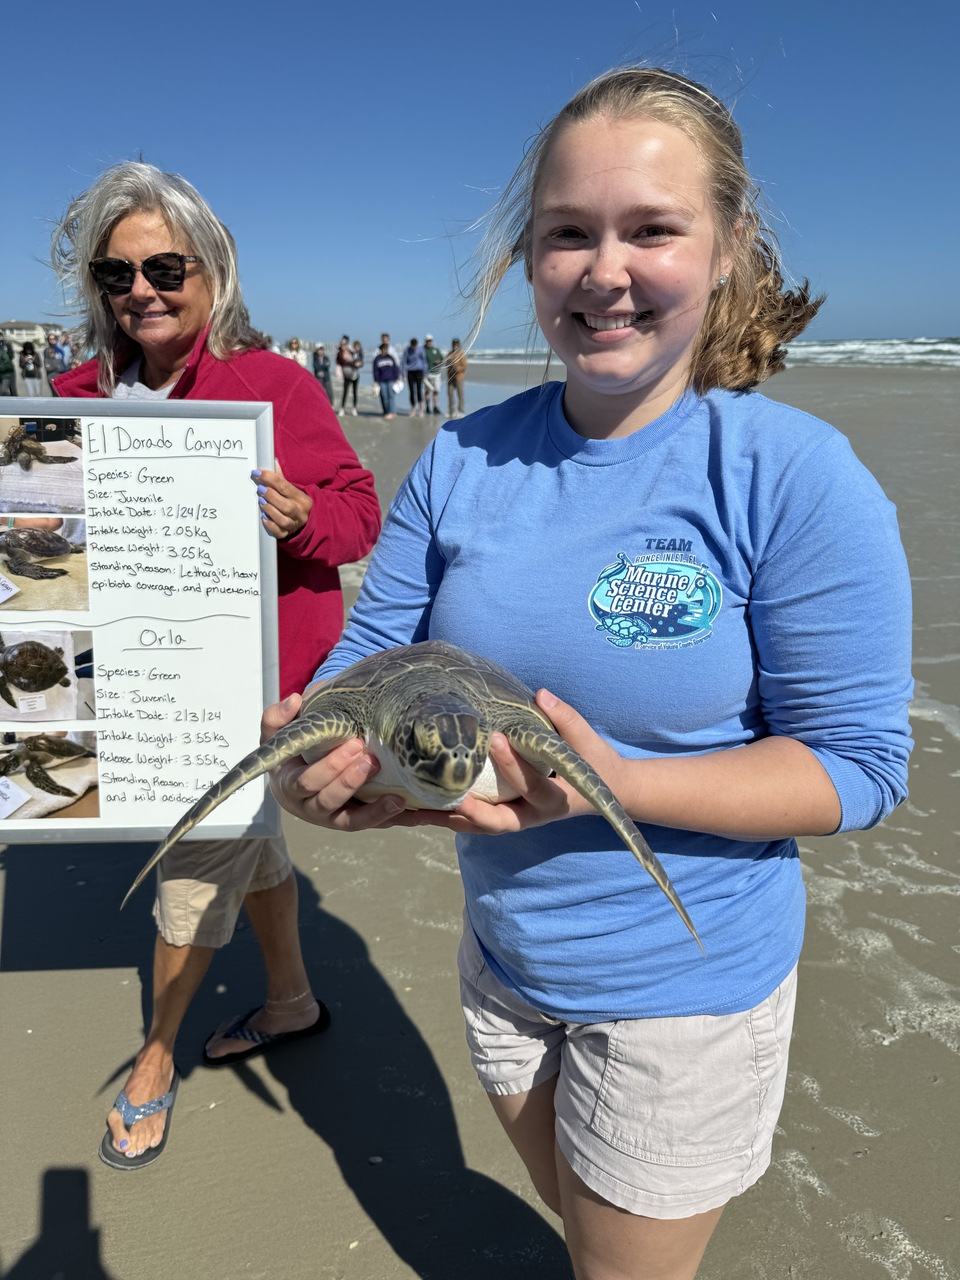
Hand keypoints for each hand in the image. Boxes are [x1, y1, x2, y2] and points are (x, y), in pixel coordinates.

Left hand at [252, 462, 312, 539]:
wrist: (304, 521)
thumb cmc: (293, 502)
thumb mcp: (291, 490)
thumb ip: (280, 478)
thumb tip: (272, 462)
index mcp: (302, 499)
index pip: (285, 487)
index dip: (270, 479)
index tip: (258, 473)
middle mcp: (301, 512)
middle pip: (286, 505)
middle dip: (270, 496)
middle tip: (259, 488)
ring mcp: (295, 525)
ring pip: (282, 520)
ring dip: (270, 509)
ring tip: (261, 502)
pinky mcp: (287, 534)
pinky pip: (279, 532)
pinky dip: (270, 525)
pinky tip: (264, 518)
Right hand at [263, 692, 405, 830]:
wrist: (294, 780)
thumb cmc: (290, 753)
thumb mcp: (277, 735)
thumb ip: (277, 717)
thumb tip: (294, 700)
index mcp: (290, 786)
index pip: (307, 781)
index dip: (330, 766)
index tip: (353, 744)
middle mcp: (310, 808)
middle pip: (329, 801)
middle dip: (351, 781)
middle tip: (372, 760)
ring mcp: (333, 819)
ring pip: (353, 822)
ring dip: (376, 812)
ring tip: (398, 799)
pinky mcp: (354, 822)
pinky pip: (374, 825)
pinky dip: (395, 820)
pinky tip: (417, 815)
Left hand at [394, 689, 628, 836]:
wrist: (604, 790)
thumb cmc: (593, 760)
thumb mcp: (586, 739)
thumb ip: (565, 719)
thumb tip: (541, 695)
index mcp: (555, 799)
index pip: (531, 784)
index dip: (513, 764)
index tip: (495, 738)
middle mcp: (532, 816)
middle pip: (496, 822)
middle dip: (468, 811)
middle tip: (439, 796)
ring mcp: (515, 819)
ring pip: (477, 826)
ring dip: (446, 820)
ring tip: (411, 811)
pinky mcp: (502, 815)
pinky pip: (472, 820)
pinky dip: (447, 816)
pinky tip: (417, 808)